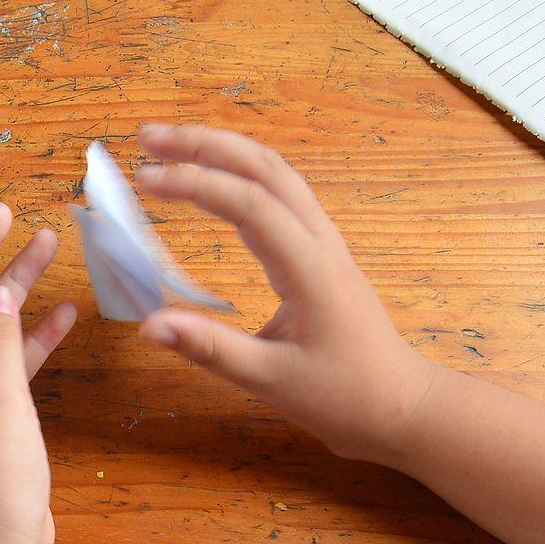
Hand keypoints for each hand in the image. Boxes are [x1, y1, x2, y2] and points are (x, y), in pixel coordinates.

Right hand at [132, 124, 437, 463]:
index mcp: (311, 269)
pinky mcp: (319, 252)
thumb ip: (211, 349)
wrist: (399, 406)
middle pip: (265, 168)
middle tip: (147, 137)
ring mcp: (324, 243)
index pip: (250, 205)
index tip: (145, 179)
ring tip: (169, 146)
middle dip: (205, 144)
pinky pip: (280, 195)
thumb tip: (149, 325)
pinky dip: (241, 173)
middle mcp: (320, 243)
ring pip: (275, 174)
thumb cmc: (344, 397)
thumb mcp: (272, 382)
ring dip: (223, 151)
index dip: (196, 184)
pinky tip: (213, 177)